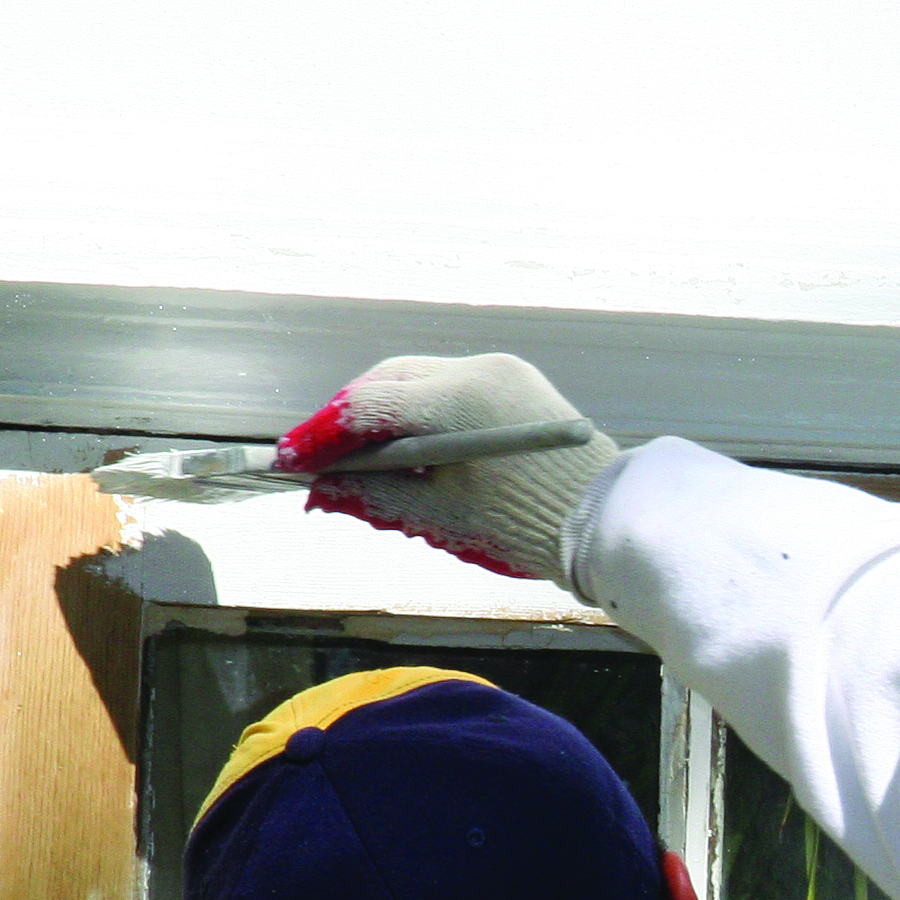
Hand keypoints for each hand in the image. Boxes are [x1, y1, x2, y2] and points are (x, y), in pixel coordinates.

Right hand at [276, 353, 623, 588]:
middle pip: (388, 384)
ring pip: (417, 383)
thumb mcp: (440, 520)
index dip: (320, 436)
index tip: (289, 461)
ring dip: (382, 419)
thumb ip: (374, 498)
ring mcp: (503, 373)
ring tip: (359, 466)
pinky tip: (407, 455)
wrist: (610, 524)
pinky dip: (419, 418)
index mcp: (458, 400)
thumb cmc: (528, 528)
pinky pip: (451, 391)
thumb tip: (321, 491)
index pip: (365, 406)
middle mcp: (479, 371)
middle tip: (318, 463)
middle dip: (347, 423)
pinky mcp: (519, 386)